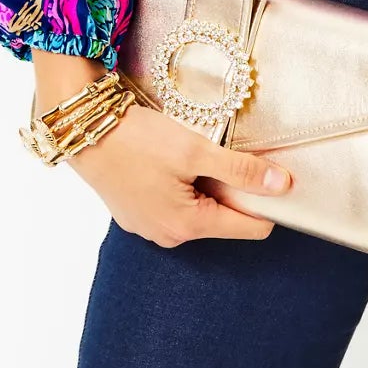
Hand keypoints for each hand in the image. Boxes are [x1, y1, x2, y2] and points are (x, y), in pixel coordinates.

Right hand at [67, 100, 294, 247]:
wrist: (85, 132)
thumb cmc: (137, 140)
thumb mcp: (195, 151)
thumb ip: (240, 170)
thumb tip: (281, 185)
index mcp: (187, 226)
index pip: (250, 228)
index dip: (266, 201)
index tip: (270, 172)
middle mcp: (169, 236)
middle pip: (224, 217)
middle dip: (233, 187)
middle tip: (222, 152)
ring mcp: (150, 227)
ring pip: (199, 208)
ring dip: (207, 183)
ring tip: (194, 152)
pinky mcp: (138, 213)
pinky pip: (176, 204)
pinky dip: (184, 183)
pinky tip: (173, 159)